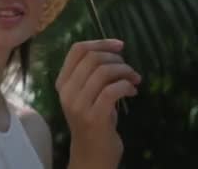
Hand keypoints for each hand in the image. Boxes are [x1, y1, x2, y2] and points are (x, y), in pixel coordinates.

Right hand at [55, 39, 141, 168]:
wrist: (91, 154)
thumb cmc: (93, 121)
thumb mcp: (86, 94)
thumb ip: (91, 74)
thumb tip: (112, 50)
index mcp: (62, 82)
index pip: (77, 49)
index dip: (100, 42)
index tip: (120, 45)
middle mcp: (66, 91)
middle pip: (92, 58)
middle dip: (117, 59)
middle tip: (129, 69)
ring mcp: (78, 104)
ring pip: (103, 72)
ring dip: (125, 72)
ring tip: (134, 80)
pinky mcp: (94, 116)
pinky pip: (112, 90)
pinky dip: (126, 86)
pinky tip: (133, 92)